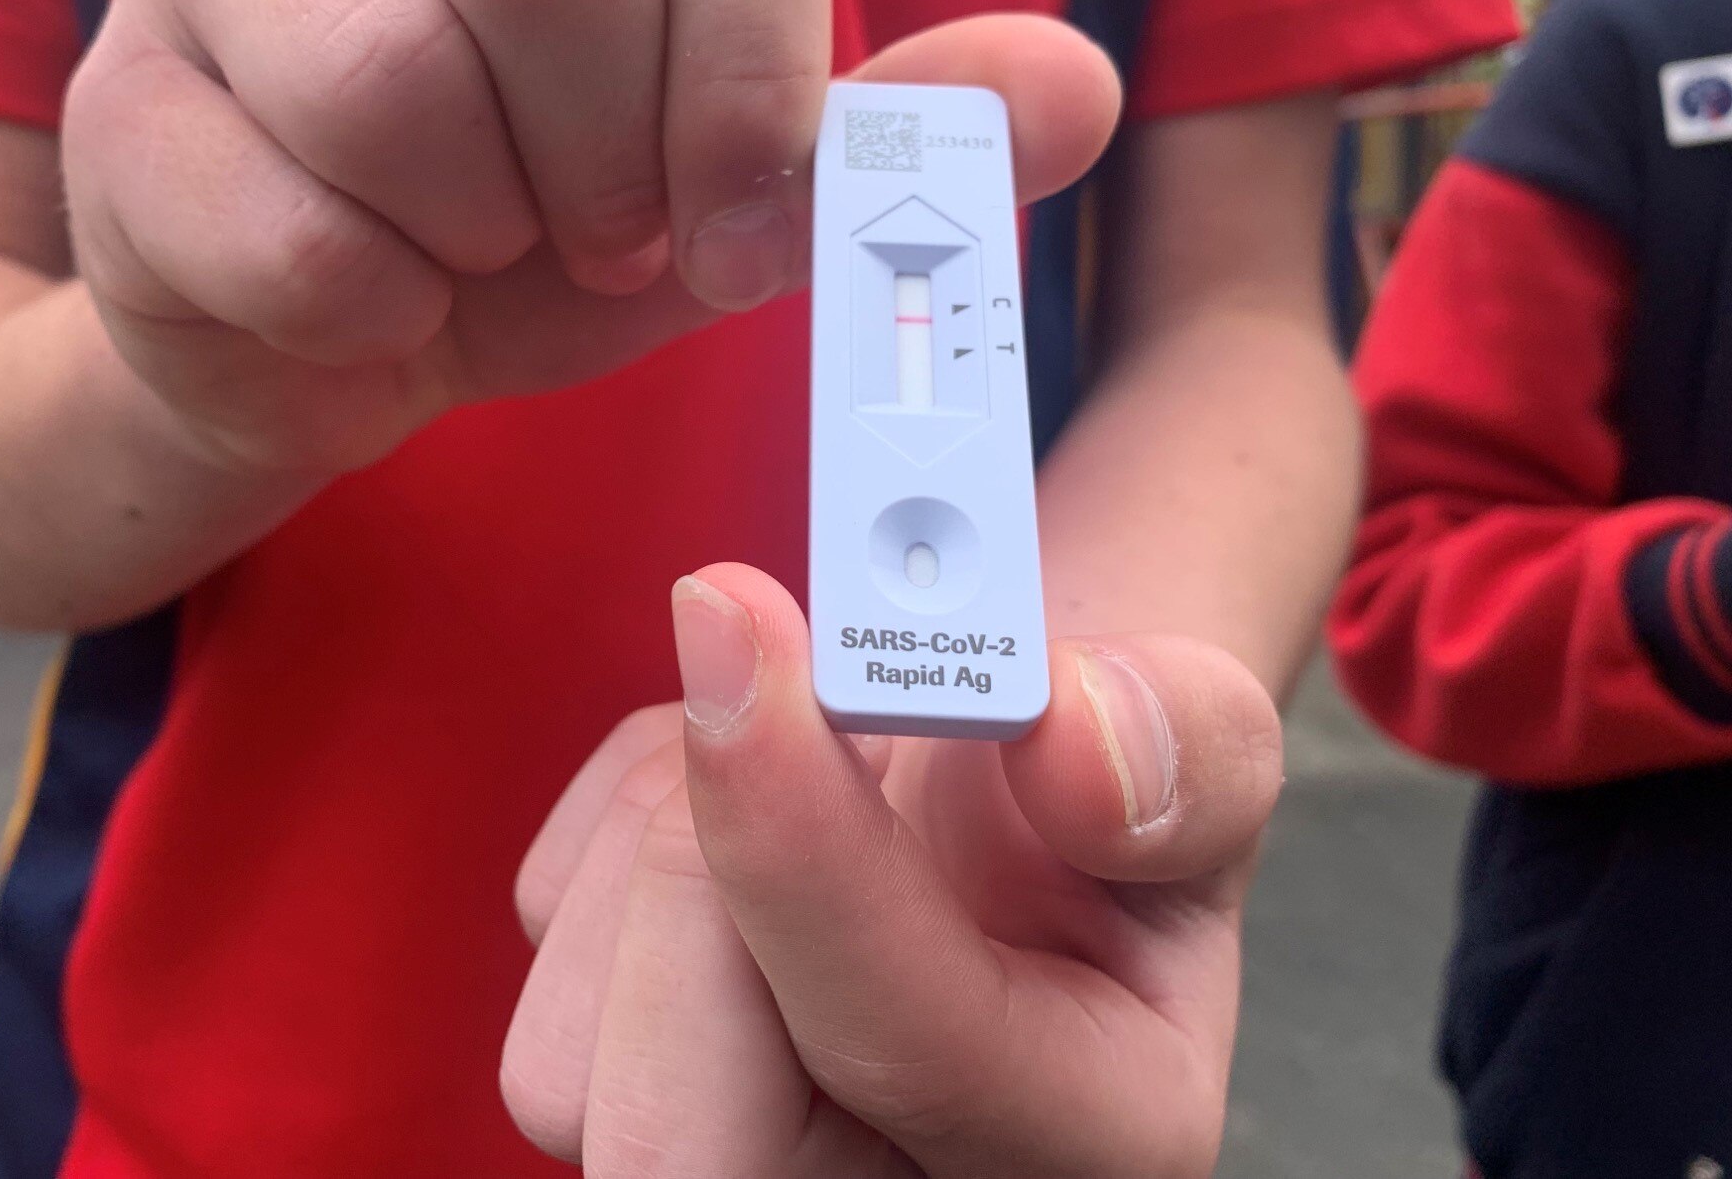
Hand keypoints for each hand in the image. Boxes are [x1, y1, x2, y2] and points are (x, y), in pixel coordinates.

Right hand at [62, 0, 1117, 475]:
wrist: (327, 340)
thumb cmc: (541, 246)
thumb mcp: (731, 200)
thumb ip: (891, 141)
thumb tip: (1081, 85)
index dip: (752, 71)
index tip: (725, 228)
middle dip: (600, 152)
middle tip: (587, 238)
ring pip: (391, 66)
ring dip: (476, 233)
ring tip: (468, 258)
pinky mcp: (125, 92)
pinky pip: (283, 221)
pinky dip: (363, 314)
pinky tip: (360, 301)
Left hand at [504, 564, 1282, 1176]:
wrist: (1018, 807)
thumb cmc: (1104, 797)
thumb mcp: (1204, 749)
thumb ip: (1184, 750)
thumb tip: (1071, 739)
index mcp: (1073, 1140)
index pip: (905, 1050)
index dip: (805, 845)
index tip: (746, 624)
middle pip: (674, 1143)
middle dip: (694, 883)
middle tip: (770, 689)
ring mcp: (723, 1148)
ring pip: (565, 1063)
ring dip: (656, 833)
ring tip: (806, 752)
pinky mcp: (609, 1068)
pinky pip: (545, 936)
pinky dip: (615, 811)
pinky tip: (743, 788)